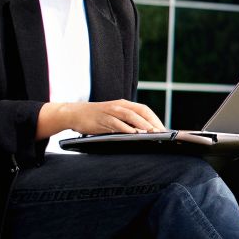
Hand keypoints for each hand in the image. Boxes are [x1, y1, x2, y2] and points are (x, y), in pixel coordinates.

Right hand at [38, 99, 165, 137]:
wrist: (74, 113)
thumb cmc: (97, 117)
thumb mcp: (114, 116)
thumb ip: (127, 122)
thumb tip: (144, 133)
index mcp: (124, 104)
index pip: (144, 110)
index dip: (155, 119)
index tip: (164, 129)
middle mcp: (119, 105)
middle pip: (141, 112)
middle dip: (153, 122)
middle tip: (162, 133)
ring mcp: (111, 111)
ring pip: (131, 116)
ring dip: (142, 125)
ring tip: (152, 133)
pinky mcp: (102, 119)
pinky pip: (117, 123)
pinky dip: (126, 128)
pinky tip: (133, 134)